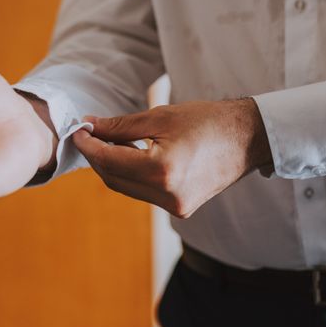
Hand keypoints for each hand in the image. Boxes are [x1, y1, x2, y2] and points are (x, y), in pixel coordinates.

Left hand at [72, 99, 271, 217]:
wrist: (247, 138)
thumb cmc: (207, 120)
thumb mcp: (160, 117)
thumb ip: (120, 125)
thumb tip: (90, 126)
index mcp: (163, 171)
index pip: (110, 162)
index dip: (89, 146)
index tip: (78, 130)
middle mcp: (168, 197)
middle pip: (114, 179)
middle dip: (97, 157)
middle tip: (88, 134)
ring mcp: (176, 207)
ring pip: (127, 189)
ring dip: (112, 167)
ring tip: (107, 142)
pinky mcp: (181, 209)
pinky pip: (144, 193)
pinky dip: (131, 176)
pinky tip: (129, 156)